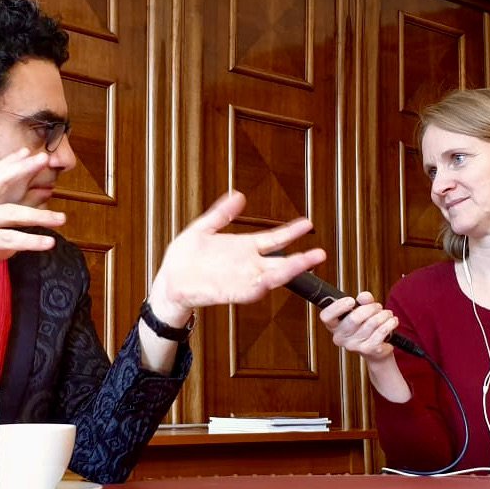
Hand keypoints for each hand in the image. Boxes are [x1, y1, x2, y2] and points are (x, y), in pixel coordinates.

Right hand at [0, 149, 65, 298]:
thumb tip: (18, 244)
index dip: (9, 163)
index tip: (27, 151)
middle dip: (22, 169)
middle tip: (44, 159)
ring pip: (10, 214)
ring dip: (39, 216)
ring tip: (62, 219)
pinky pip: (7, 240)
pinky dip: (29, 241)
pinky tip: (47, 243)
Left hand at [146, 190, 326, 322]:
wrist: (169, 280)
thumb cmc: (184, 258)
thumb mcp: (203, 228)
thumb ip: (221, 213)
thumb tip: (238, 196)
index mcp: (243, 248)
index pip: (273, 239)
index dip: (290, 232)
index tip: (307, 223)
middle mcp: (246, 265)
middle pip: (280, 261)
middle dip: (301, 259)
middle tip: (320, 254)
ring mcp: (240, 279)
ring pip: (270, 277)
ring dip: (287, 272)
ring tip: (302, 265)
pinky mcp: (229, 292)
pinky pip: (249, 291)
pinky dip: (260, 286)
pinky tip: (270, 282)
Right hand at [319, 292, 398, 360]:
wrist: (375, 350)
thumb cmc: (365, 327)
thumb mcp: (362, 310)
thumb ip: (363, 301)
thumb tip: (365, 297)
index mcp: (334, 326)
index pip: (326, 316)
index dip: (337, 307)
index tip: (351, 300)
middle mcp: (340, 337)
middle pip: (354, 318)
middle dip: (370, 308)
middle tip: (377, 307)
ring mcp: (354, 345)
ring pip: (372, 323)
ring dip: (383, 315)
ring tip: (387, 314)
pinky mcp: (368, 349)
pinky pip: (381, 332)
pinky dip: (390, 323)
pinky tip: (392, 321)